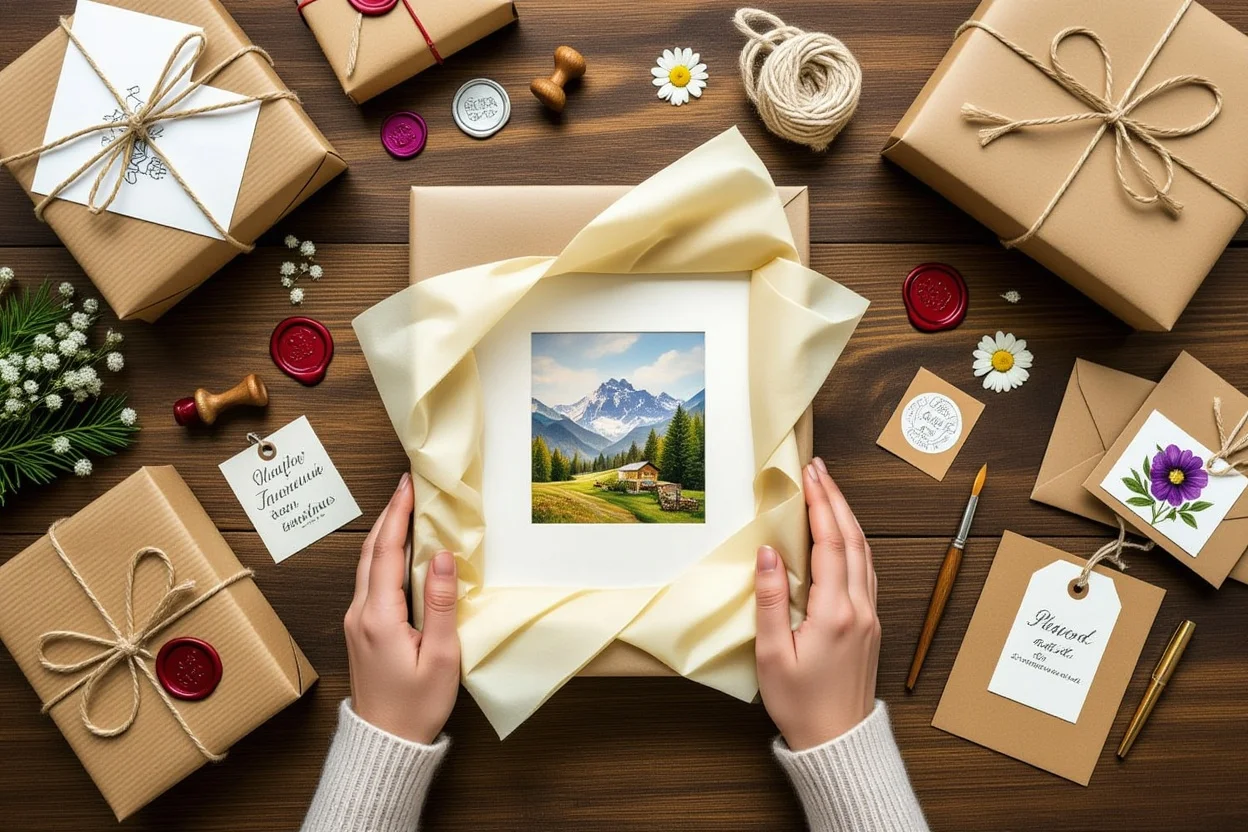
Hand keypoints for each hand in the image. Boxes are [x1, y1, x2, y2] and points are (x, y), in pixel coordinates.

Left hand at [344, 473, 460, 743]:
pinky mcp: (360, 630)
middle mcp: (360, 613)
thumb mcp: (441, 656)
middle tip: (408, 487)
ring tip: (406, 510)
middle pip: (371, 552)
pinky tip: (400, 552)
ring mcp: (356, 621)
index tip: (409, 485)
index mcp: (379, 616)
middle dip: (389, 515)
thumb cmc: (416, 706)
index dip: (398, 515)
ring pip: (367, 565)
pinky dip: (384, 556)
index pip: (388, 551)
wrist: (385, 742)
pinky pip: (370, 581)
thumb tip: (441, 556)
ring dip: (385, 534)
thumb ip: (441, 603)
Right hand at [754, 457, 879, 749]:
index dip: (819, 504)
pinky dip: (854, 543)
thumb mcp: (774, 655)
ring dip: (847, 518)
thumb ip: (771, 600)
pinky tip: (843, 537)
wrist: (838, 742)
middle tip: (819, 470)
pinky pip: (867, 571)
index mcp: (836, 612)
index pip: (829, 543)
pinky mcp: (870, 626)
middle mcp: (860, 608)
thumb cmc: (801, 704)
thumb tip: (768, 554)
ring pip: (865, 553)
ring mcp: (870, 616)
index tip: (809, 475)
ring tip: (829, 492)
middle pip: (852, 540)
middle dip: (835, 499)